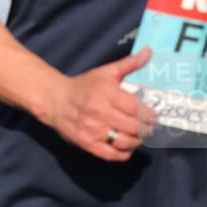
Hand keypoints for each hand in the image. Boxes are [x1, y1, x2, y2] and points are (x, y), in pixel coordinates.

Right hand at [39, 48, 156, 161]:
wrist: (53, 100)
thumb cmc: (82, 86)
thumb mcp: (104, 72)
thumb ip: (128, 64)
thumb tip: (148, 52)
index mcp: (105, 93)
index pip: (137, 109)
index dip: (150, 115)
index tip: (153, 116)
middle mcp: (99, 112)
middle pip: (134, 127)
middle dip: (146, 129)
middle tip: (148, 127)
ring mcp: (92, 130)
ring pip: (125, 142)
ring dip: (137, 141)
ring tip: (138, 137)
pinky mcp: (86, 143)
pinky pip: (111, 155)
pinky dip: (123, 154)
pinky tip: (126, 148)